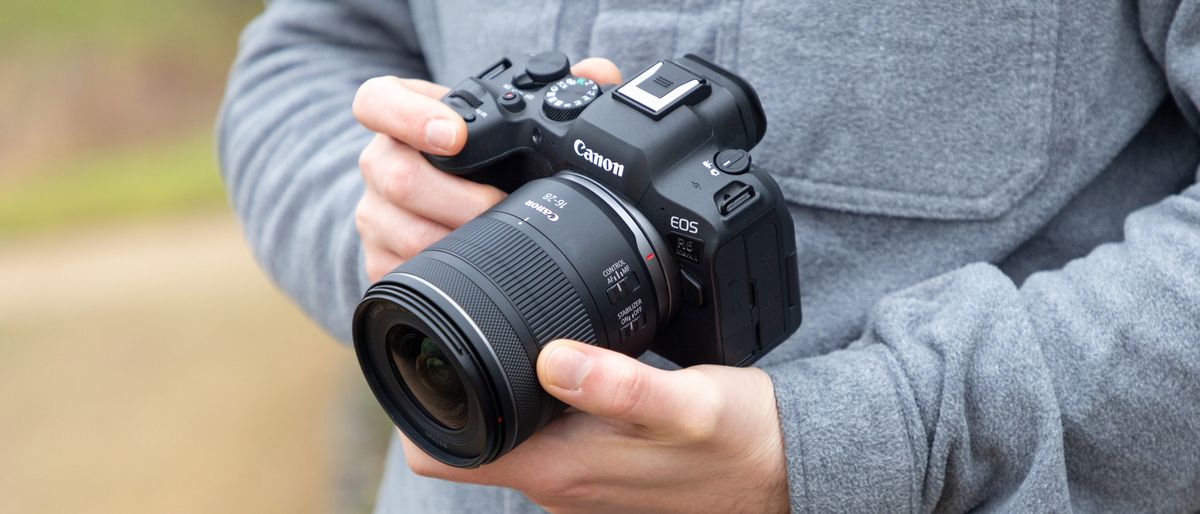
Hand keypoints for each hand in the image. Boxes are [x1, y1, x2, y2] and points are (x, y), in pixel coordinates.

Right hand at [353, 58, 622, 280]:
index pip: (377, 102)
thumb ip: (550, 91)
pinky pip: (400, 271)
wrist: (443, 205)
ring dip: (452, 239)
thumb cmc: (474, 157)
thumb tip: (601, 75)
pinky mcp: (377, 258)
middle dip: (456, 197)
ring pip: (399, 230)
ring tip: (493, 241)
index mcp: (399, 116)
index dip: (408, 116)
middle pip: (395, 176)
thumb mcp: (499, 121)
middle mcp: (380, 163)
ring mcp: (373, 213)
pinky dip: (439, 275)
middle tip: (498, 205)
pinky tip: (469, 272)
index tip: (454, 135)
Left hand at [400, 340, 790, 513]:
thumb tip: (548, 355)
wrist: (785, 469)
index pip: (441, 452)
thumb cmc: (738, 440)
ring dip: (491, 386)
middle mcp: (554, 481)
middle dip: (449, 380)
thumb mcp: (684, 405)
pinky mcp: (597, 465)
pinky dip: (531, 397)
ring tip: (502, 326)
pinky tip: (554, 358)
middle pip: (464, 437)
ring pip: (501, 431)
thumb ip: (618, 384)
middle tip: (459, 314)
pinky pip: (540, 431)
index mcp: (558, 468)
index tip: (424, 342)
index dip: (415, 402)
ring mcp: (574, 478)